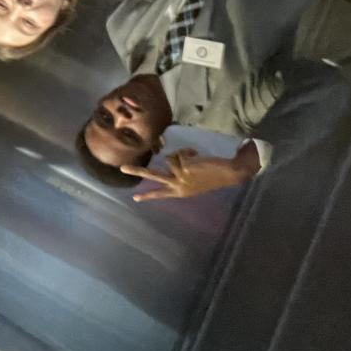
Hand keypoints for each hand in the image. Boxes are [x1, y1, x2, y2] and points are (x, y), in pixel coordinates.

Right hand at [120, 148, 256, 201]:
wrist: (228, 174)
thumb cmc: (212, 177)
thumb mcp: (194, 182)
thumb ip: (180, 175)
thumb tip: (168, 161)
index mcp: (180, 192)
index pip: (160, 194)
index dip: (147, 195)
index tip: (134, 199)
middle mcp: (178, 186)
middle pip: (153, 176)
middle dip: (137, 171)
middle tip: (122, 168)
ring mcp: (181, 177)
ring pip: (169, 159)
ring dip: (180, 154)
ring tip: (192, 157)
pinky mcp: (186, 168)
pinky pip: (179, 154)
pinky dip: (187, 151)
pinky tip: (197, 155)